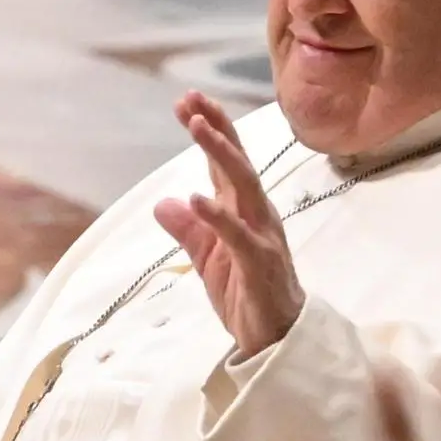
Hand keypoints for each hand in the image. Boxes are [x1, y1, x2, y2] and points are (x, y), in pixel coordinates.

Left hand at [153, 92, 304, 356]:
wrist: (276, 340)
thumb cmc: (247, 294)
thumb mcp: (208, 259)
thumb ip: (189, 230)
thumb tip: (164, 202)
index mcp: (244, 211)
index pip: (225, 163)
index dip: (208, 131)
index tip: (185, 101)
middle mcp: (257, 215)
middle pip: (237, 163)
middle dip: (216, 128)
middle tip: (193, 99)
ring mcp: (262, 237)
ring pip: (243, 187)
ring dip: (220, 154)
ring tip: (197, 127)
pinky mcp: (260, 264)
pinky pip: (238, 235)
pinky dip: (217, 215)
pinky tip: (197, 196)